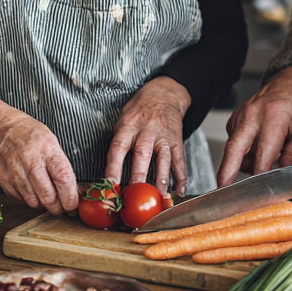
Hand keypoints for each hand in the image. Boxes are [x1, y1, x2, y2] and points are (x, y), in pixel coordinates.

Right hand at [0, 92, 78, 213]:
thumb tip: (72, 190)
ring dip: (44, 205)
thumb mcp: (50, 141)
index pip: (63, 179)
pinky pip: (21, 200)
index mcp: (47, 149)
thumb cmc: (28, 132)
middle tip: (63, 208)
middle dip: (58, 208)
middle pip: (48, 197)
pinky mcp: (4, 180)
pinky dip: (29, 200)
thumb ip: (60, 165)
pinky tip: (33, 192)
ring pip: (34, 203)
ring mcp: (15, 173)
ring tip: (48, 199)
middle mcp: (31, 162)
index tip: (75, 206)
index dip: (71, 198)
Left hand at [105, 77, 190, 196]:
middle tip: (135, 194)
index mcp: (128, 126)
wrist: (164, 94)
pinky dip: (181, 176)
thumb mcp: (123, 119)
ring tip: (160, 196)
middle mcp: (146, 131)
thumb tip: (111, 171)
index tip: (111, 186)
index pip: (118, 148)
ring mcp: (163, 136)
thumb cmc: (140, 110)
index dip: (113, 168)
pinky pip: (179, 160)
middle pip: (142, 154)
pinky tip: (180, 190)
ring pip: (163, 159)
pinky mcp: (177, 140)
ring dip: (161, 179)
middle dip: (139, 176)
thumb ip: (119, 141)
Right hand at [218, 66, 291, 186]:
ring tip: (260, 167)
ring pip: (234, 148)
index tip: (258, 192)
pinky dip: (242, 153)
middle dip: (227, 171)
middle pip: (235, 147)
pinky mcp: (235, 119)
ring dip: (240, 163)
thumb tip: (280, 177)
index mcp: (274, 116)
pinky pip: (234, 142)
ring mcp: (241, 115)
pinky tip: (256, 152)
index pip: (263, 153)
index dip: (259, 175)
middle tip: (223, 189)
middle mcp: (253, 113)